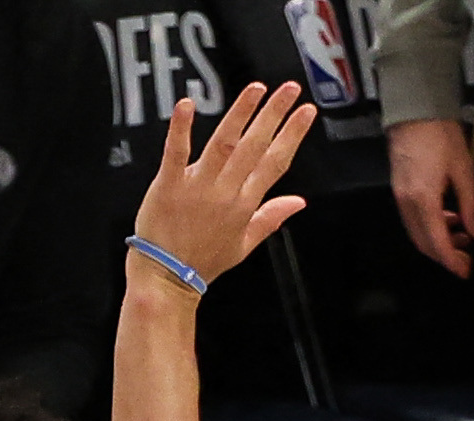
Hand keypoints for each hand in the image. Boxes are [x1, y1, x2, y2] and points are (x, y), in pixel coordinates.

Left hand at [130, 84, 313, 294]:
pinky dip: (182, 128)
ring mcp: (197, 187)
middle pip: (255, 146)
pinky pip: (176, 152)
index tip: (307, 112)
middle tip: (290, 89)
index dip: (292, 135)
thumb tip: (299, 202)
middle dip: (274, 115)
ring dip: (241, 113)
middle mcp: (226, 192)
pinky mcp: (169, 185)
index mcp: (245, 204)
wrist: (167, 278)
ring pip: (224, 143)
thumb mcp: (244, 245)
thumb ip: (271, 217)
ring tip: (256, 89)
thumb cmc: (203, 262)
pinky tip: (187, 104)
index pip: (275, 163)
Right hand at [386, 113, 473, 276]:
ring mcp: (400, 197)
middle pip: (423, 243)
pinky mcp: (399, 189)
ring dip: (438, 241)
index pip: (437, 242)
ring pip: (417, 232)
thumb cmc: (441, 135)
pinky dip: (431, 226)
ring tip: (463, 235)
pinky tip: (449, 218)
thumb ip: (471, 204)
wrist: (414, 110)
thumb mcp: (464, 169)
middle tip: (467, 258)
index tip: (465, 271)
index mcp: (423, 200)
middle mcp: (407, 203)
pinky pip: (413, 219)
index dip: (451, 260)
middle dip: (444, 255)